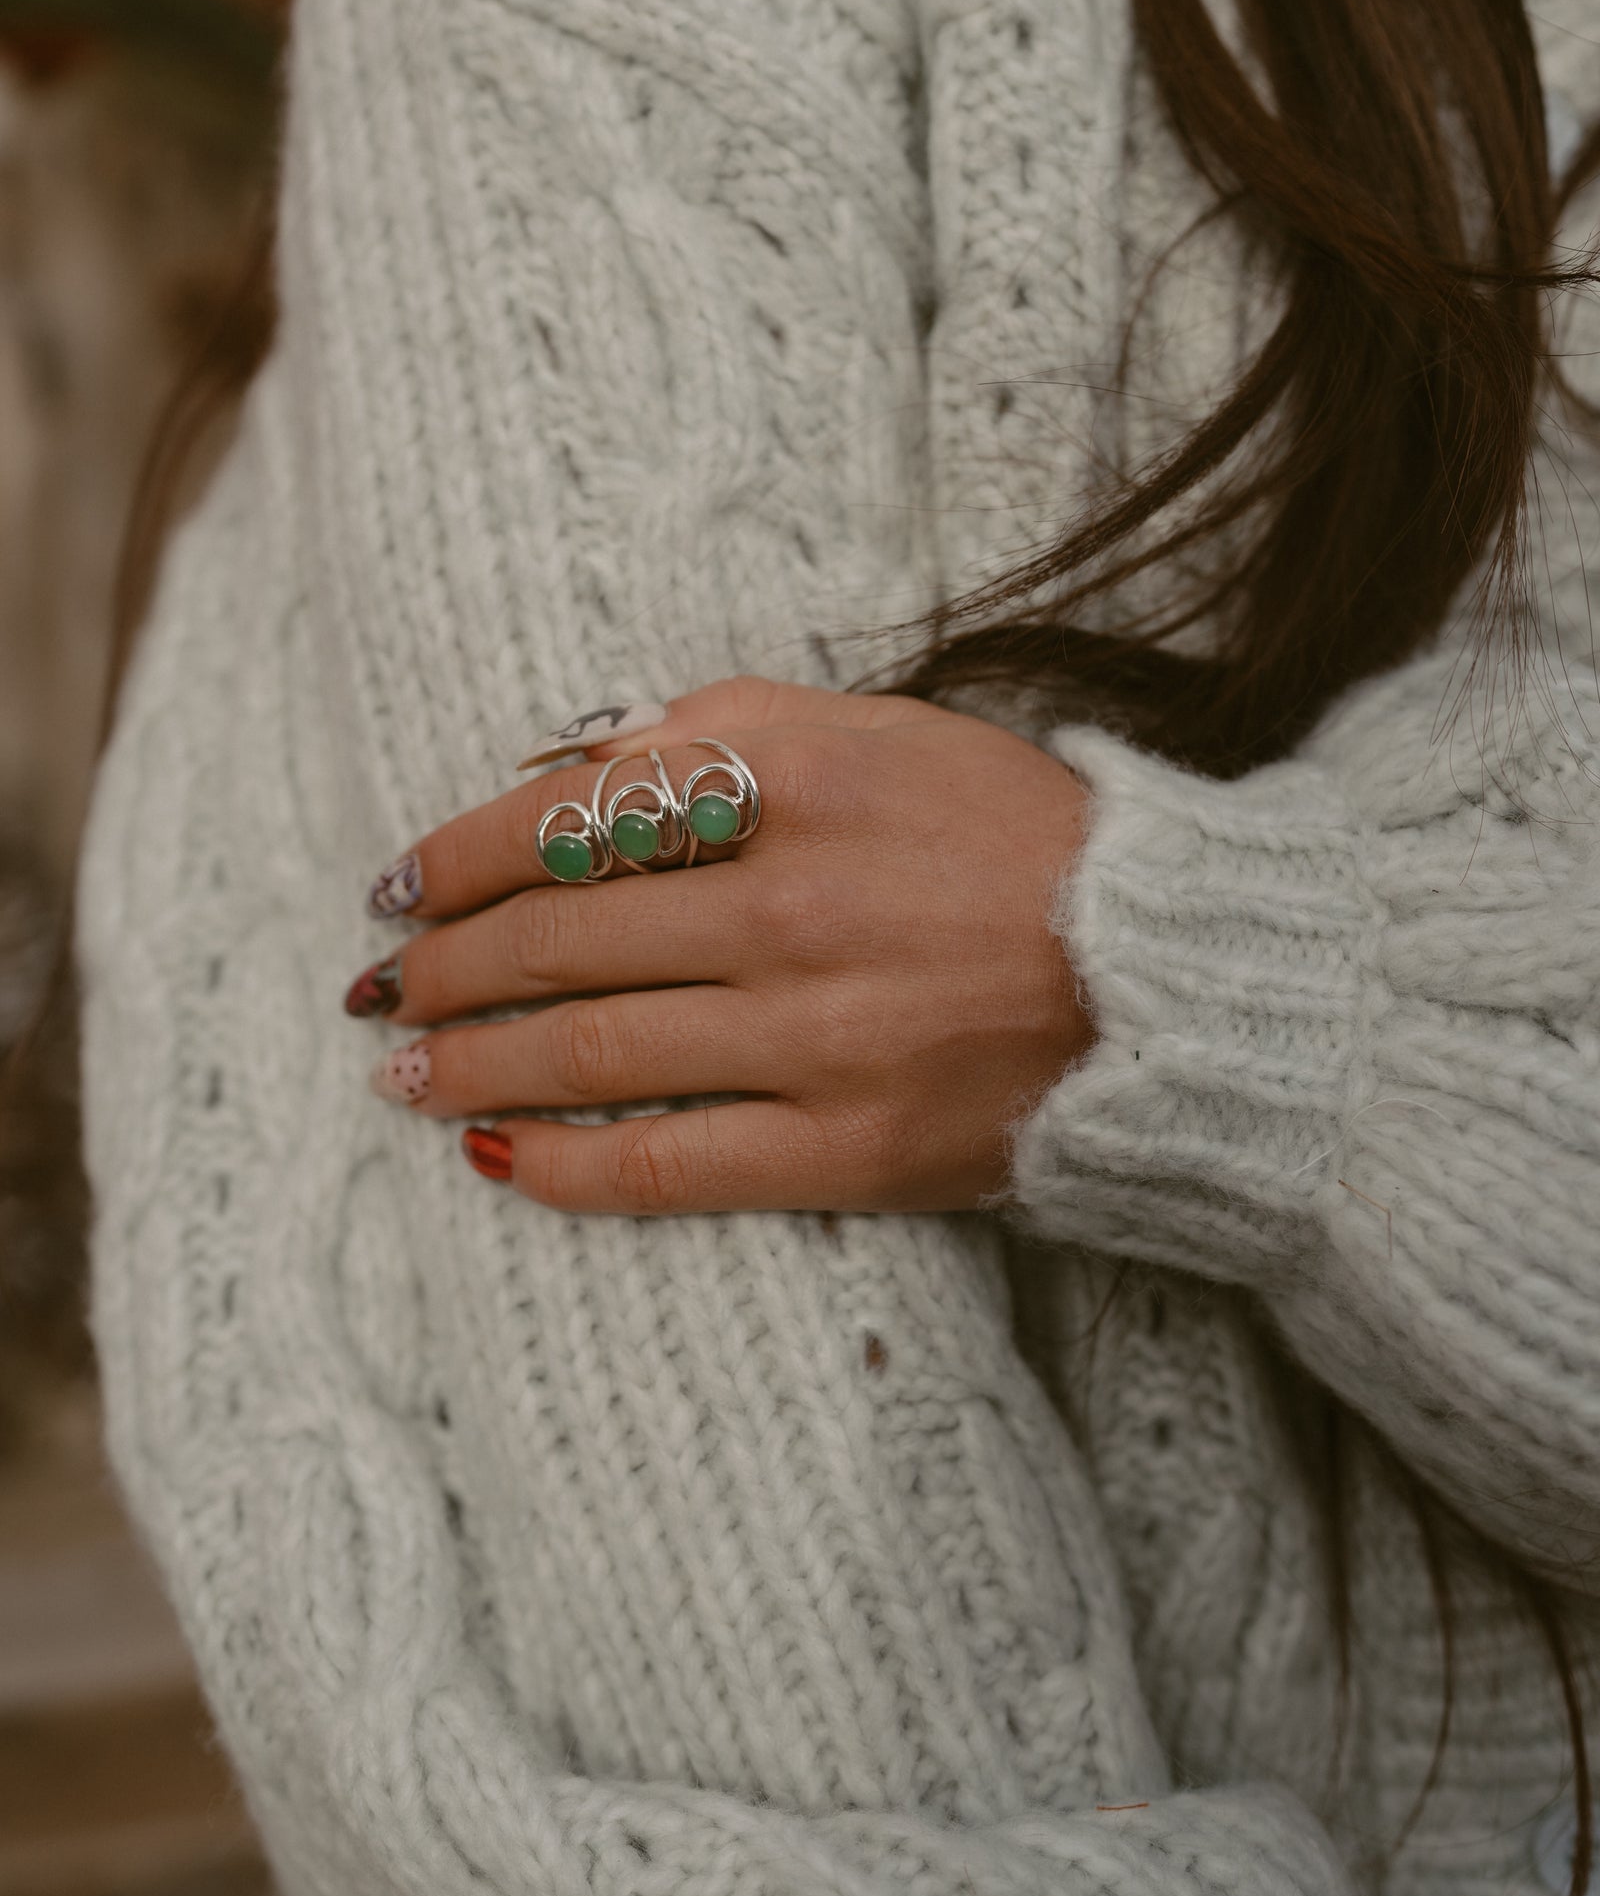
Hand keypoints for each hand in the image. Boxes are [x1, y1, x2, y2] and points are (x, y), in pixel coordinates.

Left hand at [345, 677, 1093, 1214]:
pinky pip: (665, 1167)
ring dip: (473, 1063)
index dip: (456, 857)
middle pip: (557, 939)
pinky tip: (501, 1160)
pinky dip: (564, 1167)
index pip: (567, 816)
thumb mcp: (884, 729)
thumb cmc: (1017, 838)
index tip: (400, 886)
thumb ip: (727, 728)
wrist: (1174, 976)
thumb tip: (571, 767)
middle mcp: (790, 902)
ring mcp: (817, 1034)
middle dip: (445, 967)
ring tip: (409, 1072)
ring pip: (588, 1053)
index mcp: (793, 779)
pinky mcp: (850, 1149)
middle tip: (385, 987)